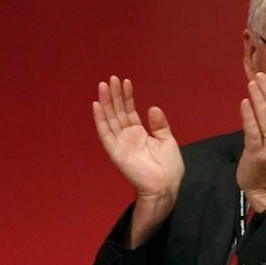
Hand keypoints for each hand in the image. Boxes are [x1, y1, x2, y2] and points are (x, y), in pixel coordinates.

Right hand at [93, 76, 183, 245]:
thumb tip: (152, 108)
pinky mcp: (116, 152)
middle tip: (111, 78)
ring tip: (104, 85)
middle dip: (115, 95)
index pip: (129, 111)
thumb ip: (159, 125)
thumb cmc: (169, 167)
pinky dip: (100, 119)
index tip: (125, 82)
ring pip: (110, 119)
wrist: (166, 186)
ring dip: (106, 102)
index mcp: (139, 133)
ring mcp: (120, 143)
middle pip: (117, 112)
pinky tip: (97, 105)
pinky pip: (105, 133)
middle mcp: (127, 136)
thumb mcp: (167, 140)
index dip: (127, 97)